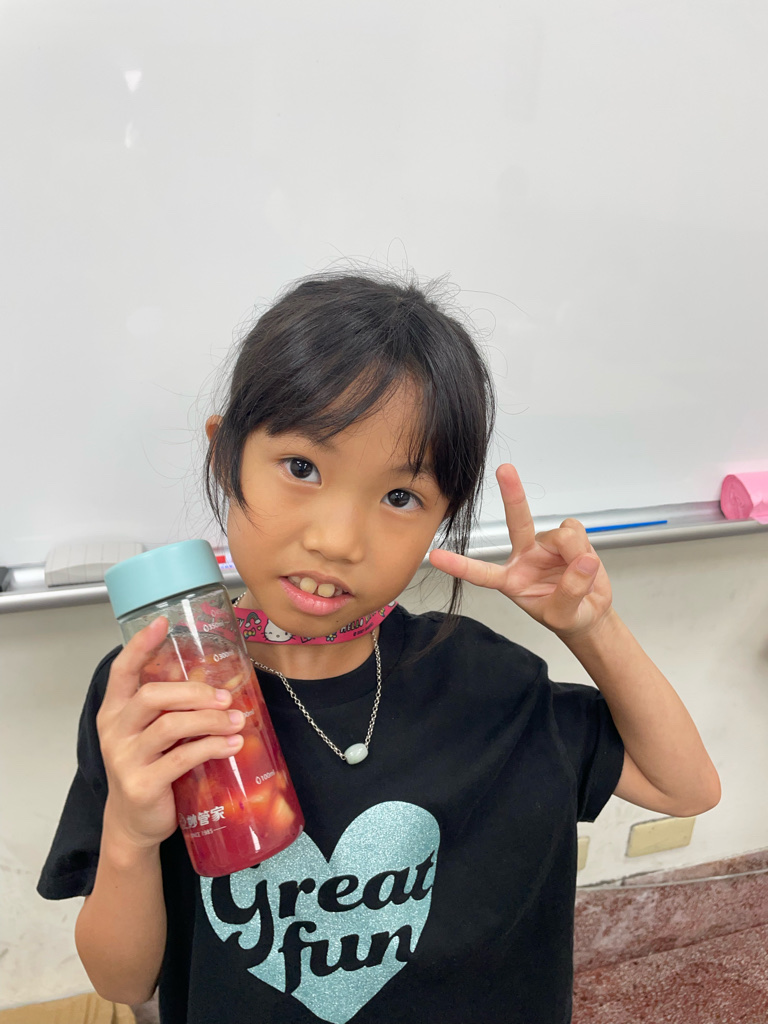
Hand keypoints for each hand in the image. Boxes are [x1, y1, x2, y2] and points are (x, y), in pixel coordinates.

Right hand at [96, 617, 244, 850]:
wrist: (135, 823)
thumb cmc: (149, 768)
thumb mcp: (151, 733)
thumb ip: (170, 709)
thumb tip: (220, 682)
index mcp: (115, 711)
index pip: (122, 670)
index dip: (140, 645)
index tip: (162, 622)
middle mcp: (115, 731)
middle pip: (152, 695)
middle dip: (194, 692)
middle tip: (226, 697)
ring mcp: (125, 759)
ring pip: (170, 726)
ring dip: (210, 720)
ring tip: (238, 721)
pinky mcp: (142, 784)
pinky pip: (182, 758)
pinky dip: (212, 747)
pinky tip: (233, 744)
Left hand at [429, 464, 612, 638]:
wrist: (590, 611)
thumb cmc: (568, 615)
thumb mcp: (564, 616)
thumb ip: (570, 591)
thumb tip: (584, 561)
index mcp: (510, 579)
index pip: (482, 573)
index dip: (460, 565)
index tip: (435, 556)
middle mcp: (524, 556)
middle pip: (516, 523)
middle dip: (512, 494)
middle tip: (505, 470)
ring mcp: (545, 544)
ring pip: (562, 535)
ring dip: (575, 553)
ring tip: (580, 572)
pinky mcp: (566, 536)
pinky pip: (576, 531)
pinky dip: (585, 546)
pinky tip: (584, 559)